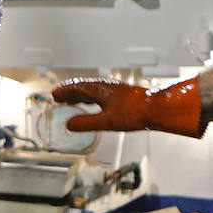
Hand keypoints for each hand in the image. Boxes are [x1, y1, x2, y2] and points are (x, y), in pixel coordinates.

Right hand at [51, 77, 203, 137]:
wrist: (157, 108)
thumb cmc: (135, 113)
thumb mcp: (106, 121)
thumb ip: (86, 123)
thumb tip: (69, 125)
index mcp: (99, 90)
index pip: (76, 87)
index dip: (64, 91)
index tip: (55, 94)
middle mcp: (106, 87)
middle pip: (83, 88)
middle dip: (71, 93)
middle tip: (59, 98)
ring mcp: (115, 91)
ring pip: (93, 92)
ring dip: (81, 96)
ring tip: (74, 102)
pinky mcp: (123, 97)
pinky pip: (102, 96)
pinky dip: (93, 100)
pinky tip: (97, 107)